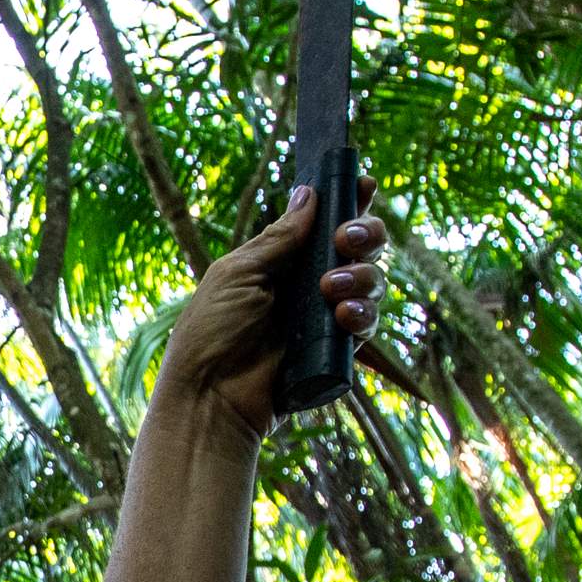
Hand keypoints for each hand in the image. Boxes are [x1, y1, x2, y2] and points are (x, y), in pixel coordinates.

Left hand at [155, 181, 385, 442]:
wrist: (210, 396)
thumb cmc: (211, 333)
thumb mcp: (238, 273)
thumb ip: (278, 238)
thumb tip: (307, 193)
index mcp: (283, 261)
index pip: (325, 224)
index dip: (349, 202)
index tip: (363, 184)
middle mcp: (309, 284)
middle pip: (361, 248)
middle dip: (365, 235)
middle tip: (346, 240)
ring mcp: (325, 317)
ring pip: (371, 283)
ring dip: (361, 277)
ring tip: (330, 290)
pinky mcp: (335, 351)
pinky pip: (366, 324)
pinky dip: (363, 315)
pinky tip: (343, 316)